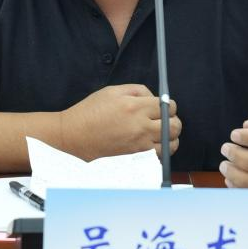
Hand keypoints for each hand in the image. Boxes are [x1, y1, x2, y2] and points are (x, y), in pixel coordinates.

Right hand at [59, 84, 180, 159]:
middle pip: (174, 126)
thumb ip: (137, 90)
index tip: (164, 107)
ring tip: (161, 133)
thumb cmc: (90, 112)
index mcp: (135, 107)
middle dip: (174, 121)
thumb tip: (154, 98)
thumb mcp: (112, 91)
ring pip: (170, 144)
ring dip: (170, 138)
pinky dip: (160, 151)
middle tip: (165, 119)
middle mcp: (140, 127)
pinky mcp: (134, 158)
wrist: (73, 136)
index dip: (169, 105)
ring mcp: (138, 145)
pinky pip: (158, 157)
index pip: (168, 106)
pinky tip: (152, 144)